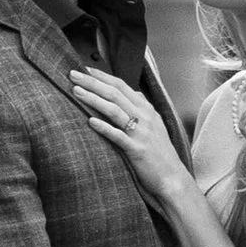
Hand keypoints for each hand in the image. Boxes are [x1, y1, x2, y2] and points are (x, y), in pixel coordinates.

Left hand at [72, 69, 189, 205]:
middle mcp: (145, 117)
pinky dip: (104, 127)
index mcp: (147, 109)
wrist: (172, 178)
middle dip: (93, 82)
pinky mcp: (137, 150)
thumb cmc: (160, 153)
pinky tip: (90, 122)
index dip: (102, 76)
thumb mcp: (155, 125)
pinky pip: (118, 136)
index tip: (84, 68)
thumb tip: (135, 93)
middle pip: (115, 93)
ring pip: (114, 110)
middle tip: (73, 74)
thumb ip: (144, 108)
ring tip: (76, 91)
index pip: (122, 86)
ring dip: (94, 99)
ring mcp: (141, 133)